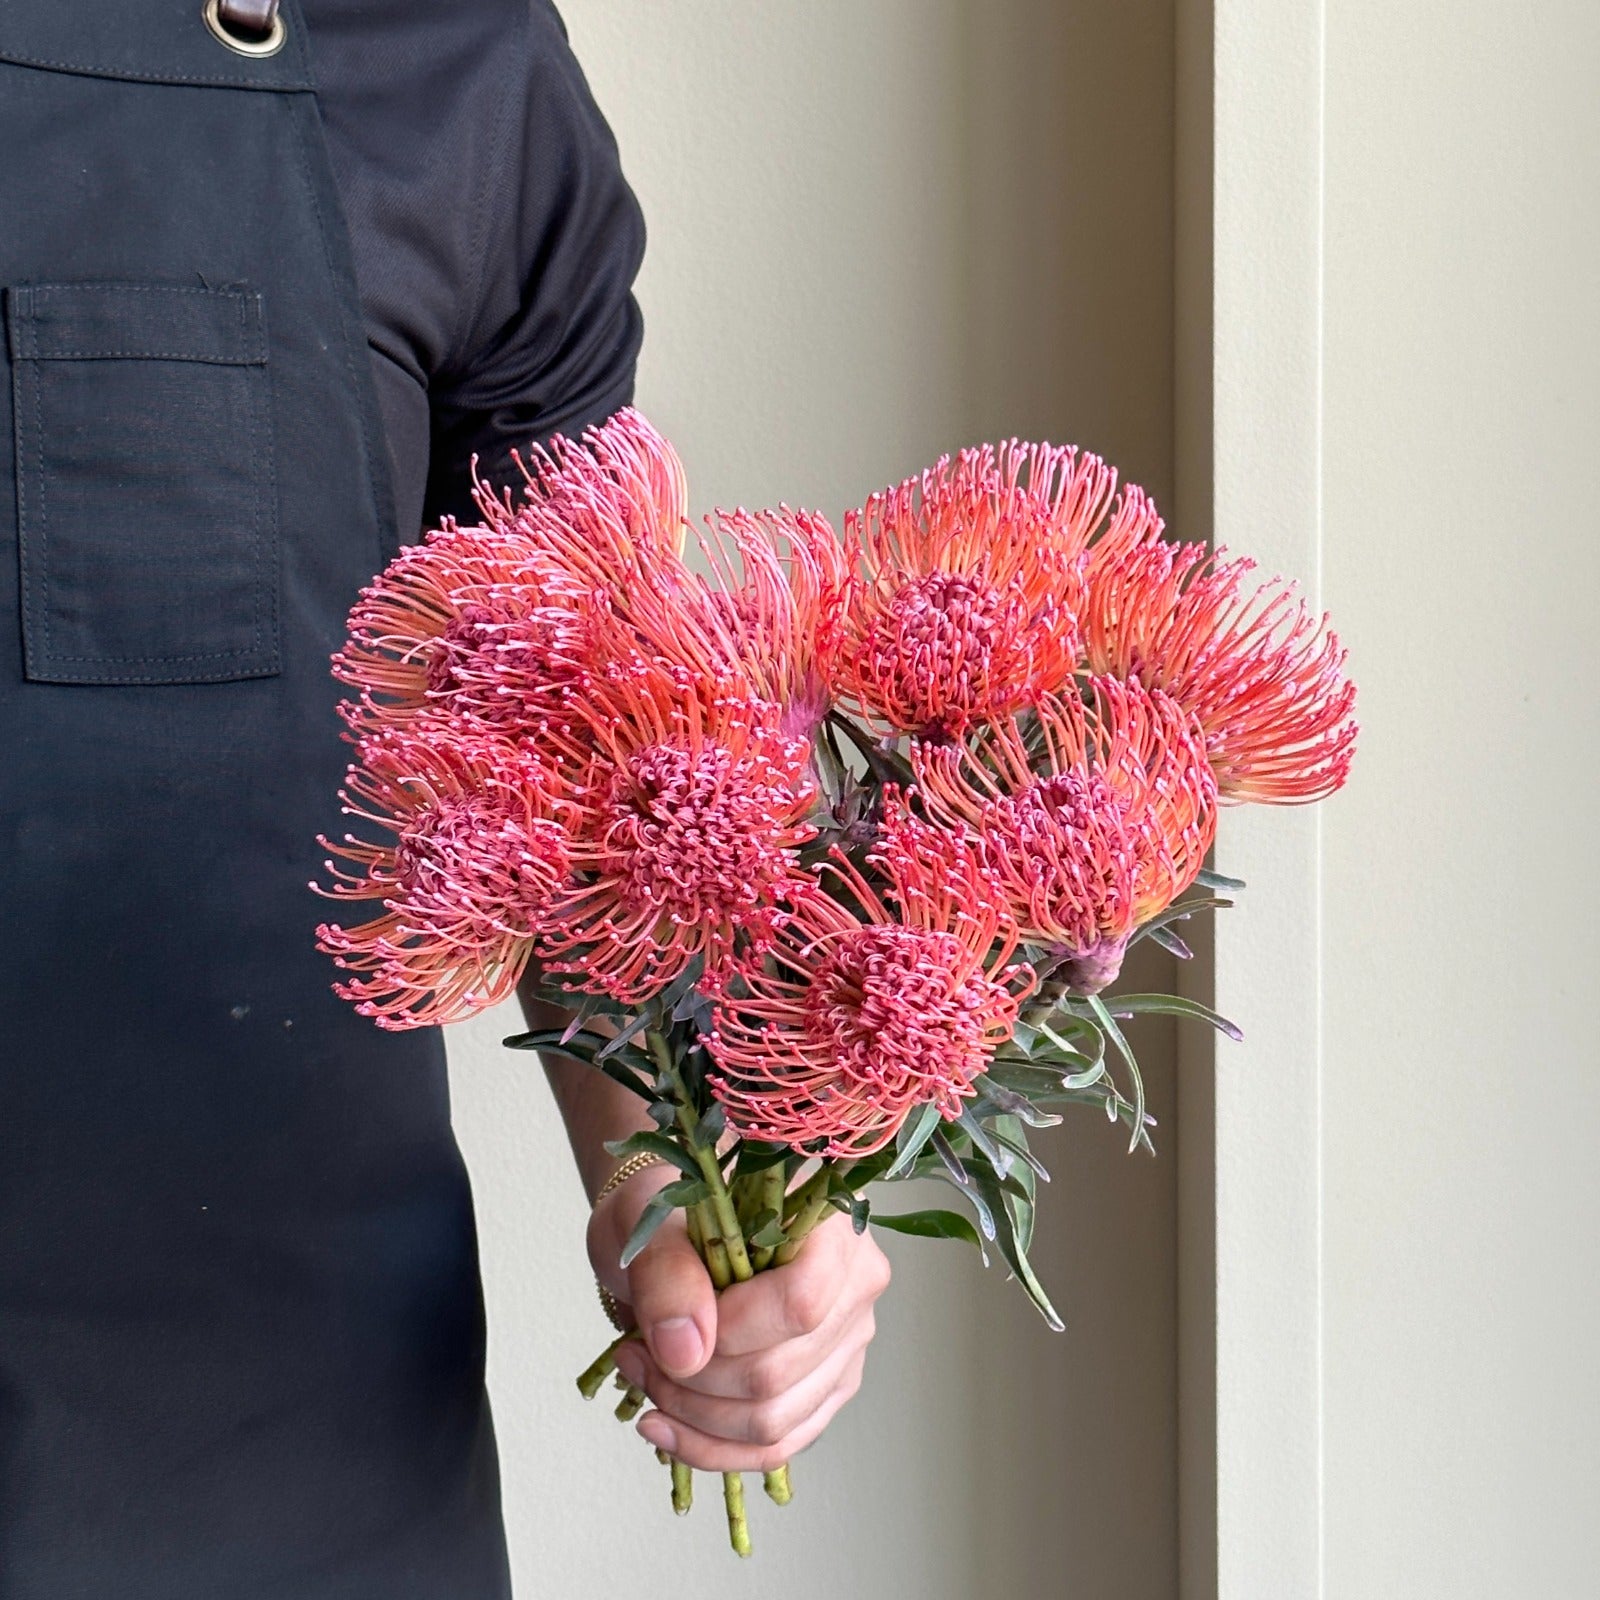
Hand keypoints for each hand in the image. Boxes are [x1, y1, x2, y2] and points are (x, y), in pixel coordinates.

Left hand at [589, 1166, 891, 1472]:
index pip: (800, 1303)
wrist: (676, 1232)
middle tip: (635, 1354)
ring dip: (692, 1417)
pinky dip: (710, 1446)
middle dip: (692, 1381)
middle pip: (779, 1373)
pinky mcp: (825, 1391)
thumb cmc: (674, 1213)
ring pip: (773, 1422)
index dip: (731, 1333)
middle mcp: (854, 1289)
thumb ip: (669, 1275)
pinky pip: (774, 1446)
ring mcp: (846, 1346)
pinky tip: (664, 1424)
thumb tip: (687, 1353)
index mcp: (831, 1229)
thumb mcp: (653, 1222)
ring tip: (644, 1376)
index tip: (668, 1331)